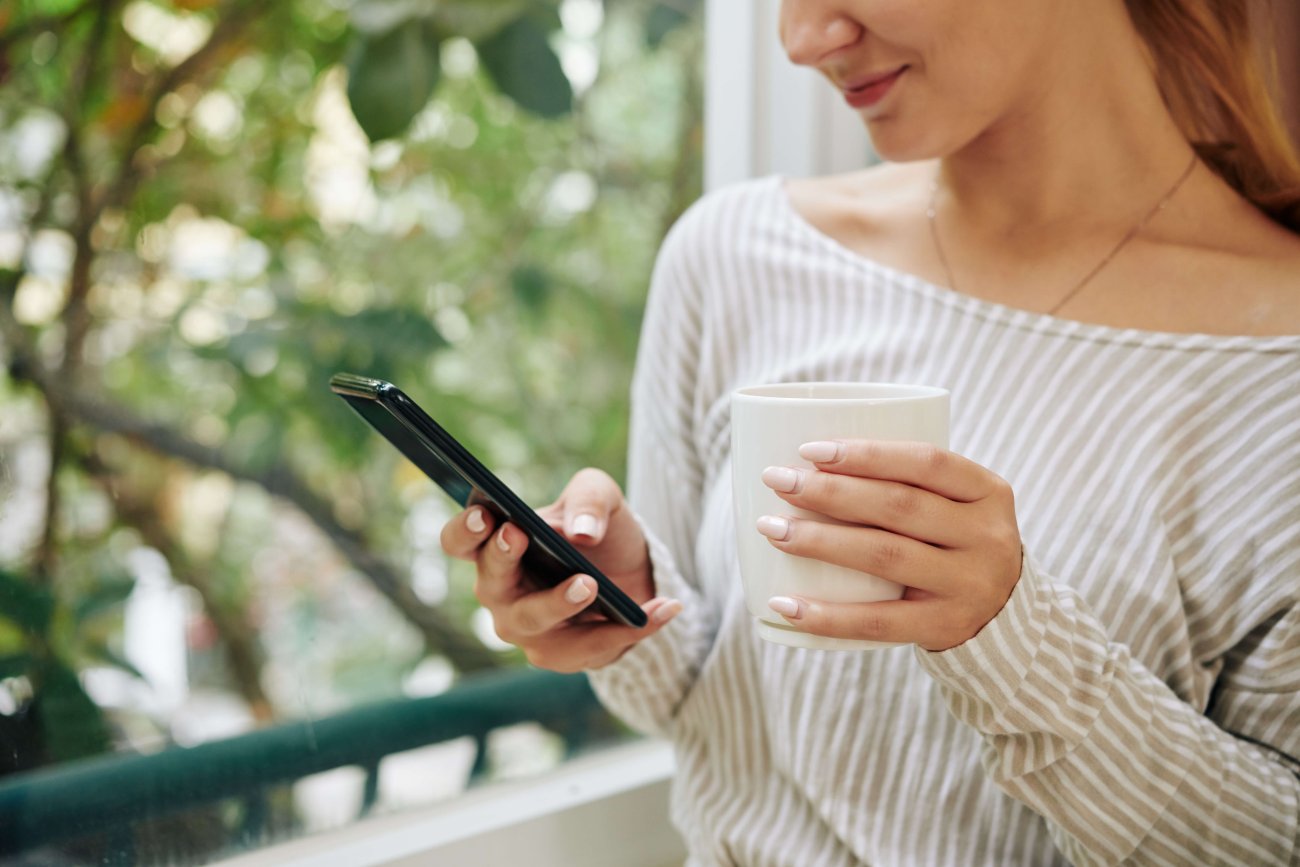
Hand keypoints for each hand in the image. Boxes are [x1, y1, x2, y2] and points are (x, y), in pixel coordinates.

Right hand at [440, 468, 681, 671]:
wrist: (632, 570)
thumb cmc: (597, 528)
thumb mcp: (599, 496)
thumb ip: (588, 500)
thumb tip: (581, 533)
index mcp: (496, 547)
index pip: (460, 541)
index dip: (465, 529)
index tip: (484, 513)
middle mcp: (502, 594)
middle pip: (491, 584)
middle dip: (502, 560)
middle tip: (519, 536)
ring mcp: (529, 630)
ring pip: (536, 625)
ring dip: (560, 603)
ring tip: (591, 584)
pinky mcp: (565, 655)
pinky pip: (594, 647)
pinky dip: (631, 627)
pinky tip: (665, 607)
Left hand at [756, 440, 1021, 651]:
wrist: (1004, 618)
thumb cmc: (954, 543)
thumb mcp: (957, 505)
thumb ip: (908, 481)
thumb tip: (806, 461)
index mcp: (988, 492)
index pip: (927, 462)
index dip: (867, 453)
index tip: (810, 449)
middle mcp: (986, 537)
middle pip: (898, 506)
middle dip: (829, 491)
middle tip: (776, 480)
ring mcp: (968, 586)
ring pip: (884, 556)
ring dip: (819, 541)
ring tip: (771, 529)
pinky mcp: (943, 627)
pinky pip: (877, 622)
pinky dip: (826, 614)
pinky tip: (784, 603)